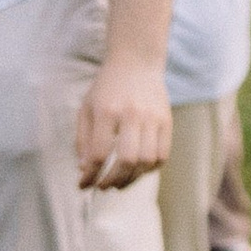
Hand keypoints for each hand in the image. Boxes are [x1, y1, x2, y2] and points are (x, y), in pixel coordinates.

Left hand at [78, 60, 173, 191]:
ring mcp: (152, 118)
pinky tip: (138, 170)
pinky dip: (149, 169)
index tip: (84, 185)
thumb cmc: (107, 89)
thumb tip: (85, 171)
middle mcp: (131, 114)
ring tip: (120, 182)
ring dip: (132, 178)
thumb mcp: (86, 108)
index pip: (98, 153)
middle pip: (126, 160)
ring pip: (147, 160)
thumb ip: (83, 140)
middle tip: (103, 187)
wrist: (136, 63)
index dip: (90, 175)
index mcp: (107, 111)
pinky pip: (162, 155)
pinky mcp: (167, 121)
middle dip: (113, 180)